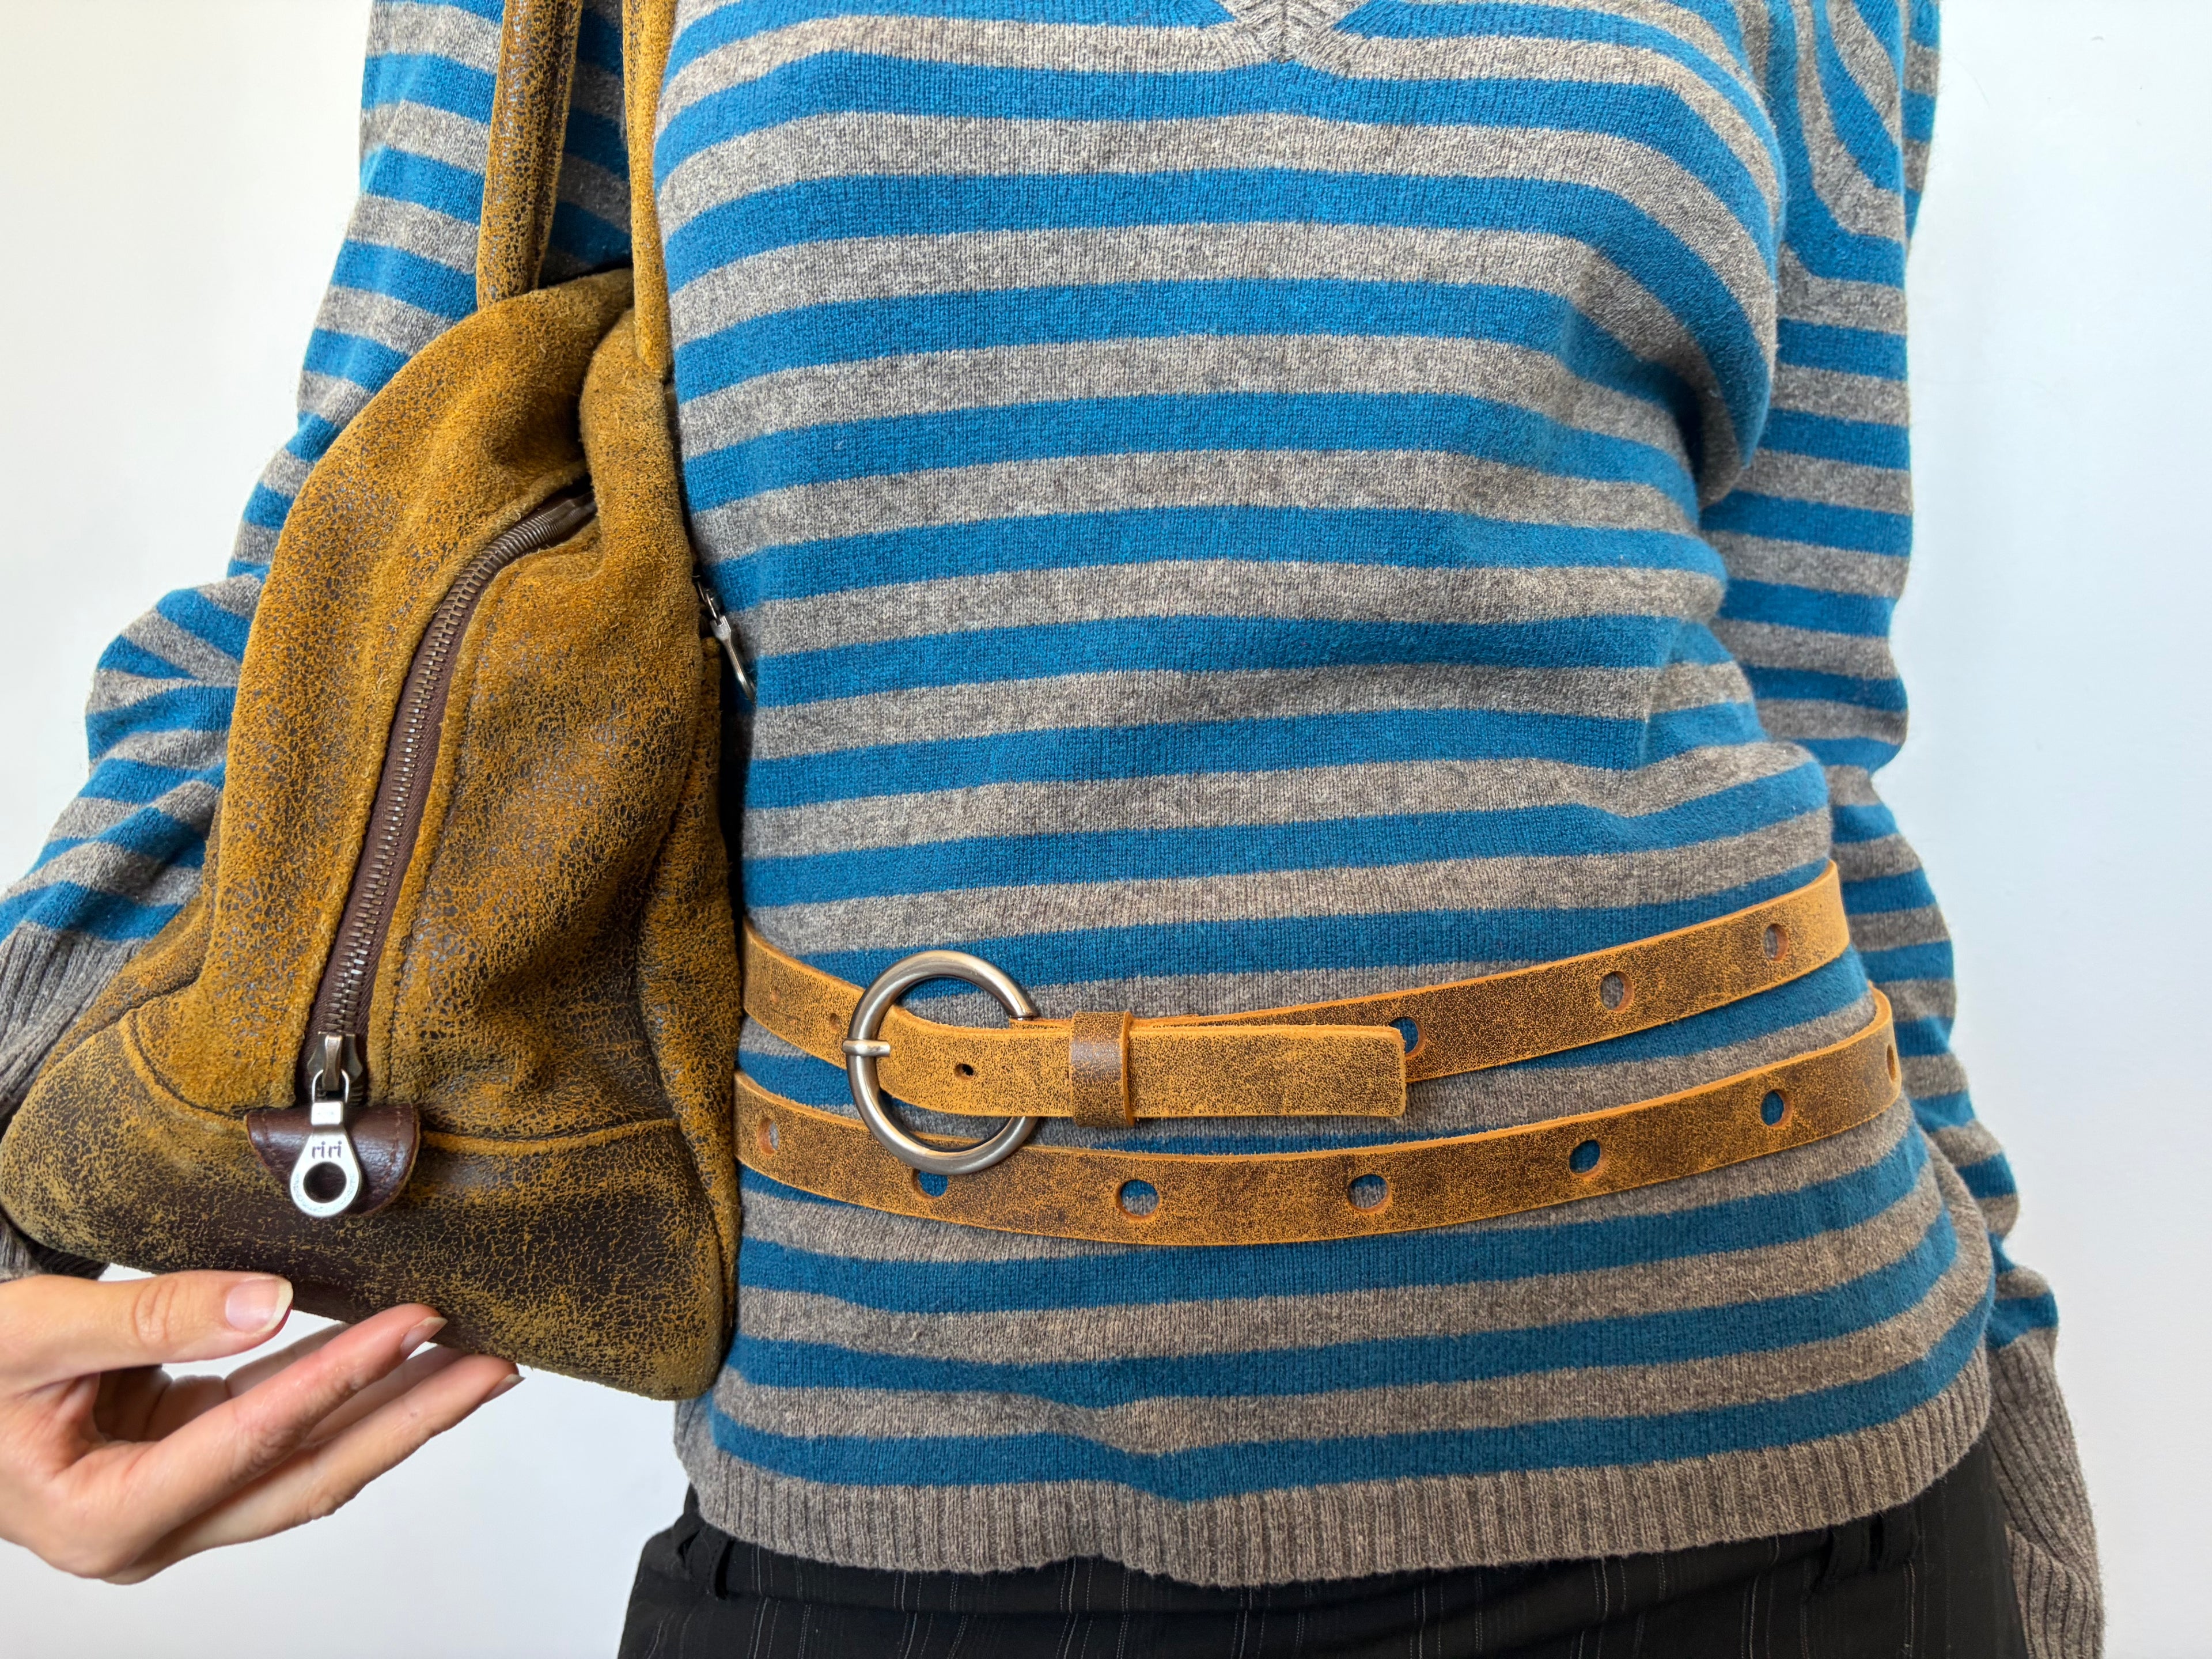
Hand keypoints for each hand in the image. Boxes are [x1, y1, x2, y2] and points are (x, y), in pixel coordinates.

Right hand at [0, 1270, 518, 1581]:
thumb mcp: (35, 1334)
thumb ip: (153, 1318)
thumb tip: (271, 1299)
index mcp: (102, 1517)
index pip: (253, 1441)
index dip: (341, 1380)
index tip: (417, 1328)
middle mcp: (148, 1532)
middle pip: (309, 1477)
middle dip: (411, 1419)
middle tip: (494, 1366)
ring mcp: (176, 1507)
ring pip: (309, 1464)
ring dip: (395, 1412)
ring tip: (476, 1362)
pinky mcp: (190, 1470)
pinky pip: (284, 1436)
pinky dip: (344, 1394)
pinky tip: (402, 1357)